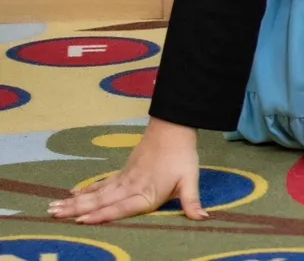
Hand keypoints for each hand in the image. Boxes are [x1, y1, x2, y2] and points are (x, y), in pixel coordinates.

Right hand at [48, 118, 206, 223]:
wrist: (173, 129)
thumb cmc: (182, 157)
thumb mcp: (190, 180)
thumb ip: (192, 202)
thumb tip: (203, 219)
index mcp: (146, 193)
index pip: (121, 208)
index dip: (101, 215)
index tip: (80, 220)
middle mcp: (130, 187)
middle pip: (101, 201)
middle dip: (76, 210)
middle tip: (53, 215)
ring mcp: (124, 179)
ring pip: (96, 193)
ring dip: (74, 201)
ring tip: (53, 208)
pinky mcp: (123, 172)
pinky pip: (101, 184)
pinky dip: (86, 190)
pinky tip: (71, 194)